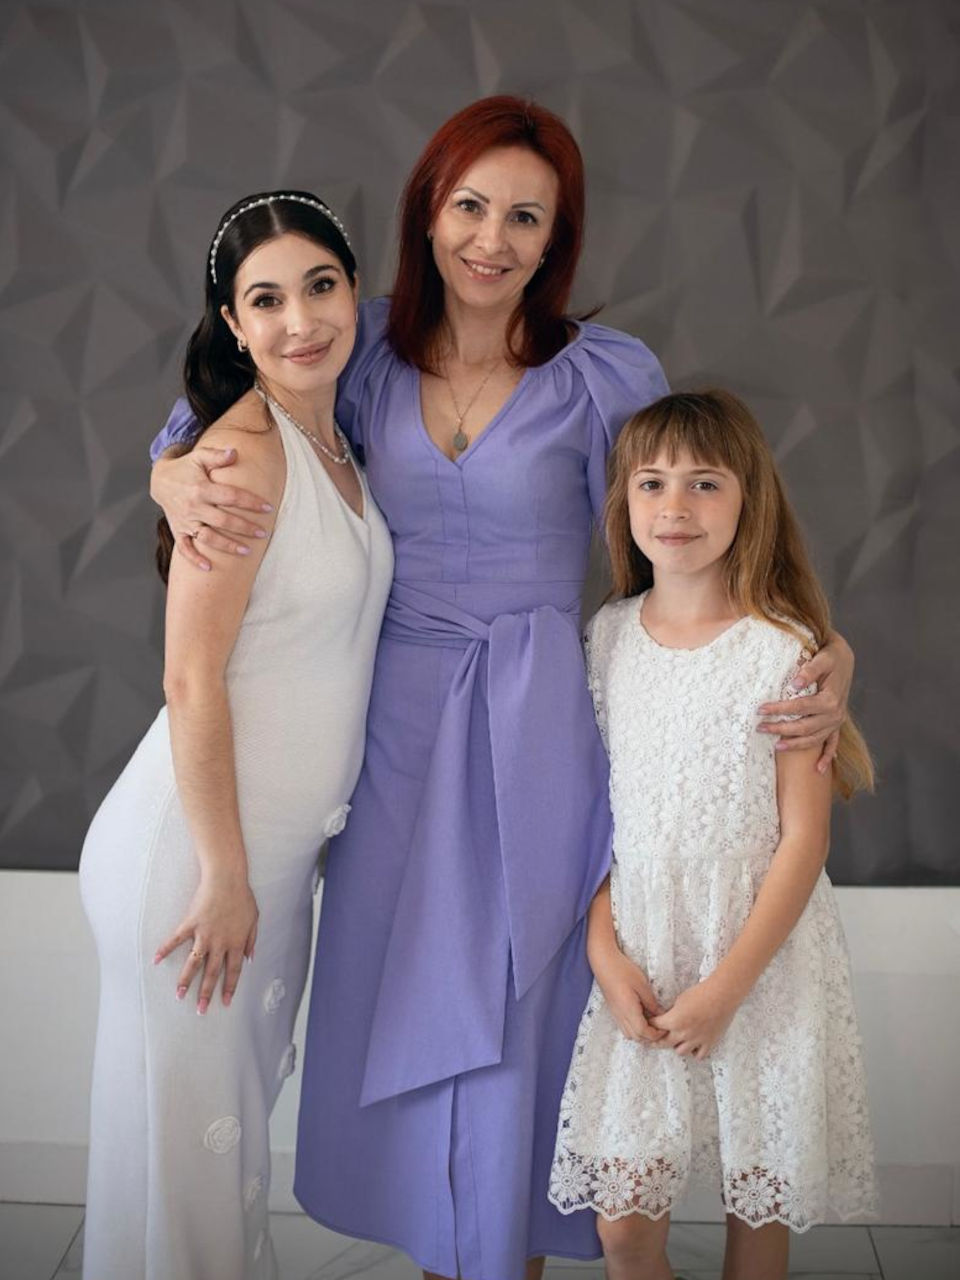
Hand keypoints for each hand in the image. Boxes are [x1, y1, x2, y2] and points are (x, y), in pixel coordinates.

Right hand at [151, 447, 272, 570]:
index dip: (250, 502)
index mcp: (201, 489)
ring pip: (208, 537)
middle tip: (263, 533)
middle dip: (244, 528)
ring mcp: (185, 521)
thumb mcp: (199, 457)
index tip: (268, 508)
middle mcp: (193, 507)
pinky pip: (184, 548)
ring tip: (247, 552)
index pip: (231, 497)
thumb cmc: (185, 468)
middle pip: (223, 521)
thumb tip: (234, 453)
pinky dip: (194, 559)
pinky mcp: (178, 530)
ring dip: (227, 546)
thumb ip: (217, 456)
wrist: (159, 480)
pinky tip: (208, 568)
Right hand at [153, 869, 258, 1013]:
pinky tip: (156, 960)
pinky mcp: (190, 924)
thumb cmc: (242, 897)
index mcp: (236, 942)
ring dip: (186, 980)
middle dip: (207, 993)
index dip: (229, 988)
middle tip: (201, 1010)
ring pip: (194, 963)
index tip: (225, 1002)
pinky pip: (176, 940)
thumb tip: (250, 958)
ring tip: (179, 995)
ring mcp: (204, 934)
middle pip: (212, 973)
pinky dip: (165, 949)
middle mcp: (220, 943)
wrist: (227, 878)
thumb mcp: (254, 919)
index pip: (233, 971)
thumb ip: (252, 940)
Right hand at [591, 946, 666, 1043]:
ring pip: (629, 1034)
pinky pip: (625, 1026)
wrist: (604, 963)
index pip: (643, 1032)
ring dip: (642, 1034)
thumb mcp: (642, 985)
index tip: (665, 1028)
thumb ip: (652, 1003)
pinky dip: (635, 1028)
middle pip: (636, 1037)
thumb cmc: (623, 970)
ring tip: (652, 1023)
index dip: (656, 1034)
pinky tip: (642, 1017)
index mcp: (628, 1010)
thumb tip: (661, 1015)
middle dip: (650, 1037)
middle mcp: (621, 1016)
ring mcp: (616, 1014)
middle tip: (661, 1028)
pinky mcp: (614, 1010)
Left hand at [649, 975, 739, 1059]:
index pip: (655, 1026)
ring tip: (677, 1040)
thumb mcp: (680, 999)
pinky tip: (694, 1045)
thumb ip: (672, 1012)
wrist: (722, 995)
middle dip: (657, 1039)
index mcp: (674, 1020)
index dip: (651, 1023)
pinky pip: (699, 1055)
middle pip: (664, 1043)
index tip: (650, 1022)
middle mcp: (683, 1033)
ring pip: (680, 1052)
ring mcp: (697, 1040)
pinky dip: (694, 1052)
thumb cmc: (701, 993)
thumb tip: (667, 1018)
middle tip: (655, 1037)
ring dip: (677, 1046)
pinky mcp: (709, 1042)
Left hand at [757, 633, 853, 772]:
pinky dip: (827, 756)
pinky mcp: (837, 723)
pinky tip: (818, 769)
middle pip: (804, 727)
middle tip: (760, 727)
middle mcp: (835, 714)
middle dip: (781, 729)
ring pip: (815, 739)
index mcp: (830, 699)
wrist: (845, 659)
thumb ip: (809, 671)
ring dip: (796, 745)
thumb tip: (793, 685)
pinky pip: (833, 743)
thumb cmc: (831, 657)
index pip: (799, 707)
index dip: (779, 709)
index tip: (760, 709)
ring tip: (776, 747)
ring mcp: (836, 721)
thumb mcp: (822, 658)